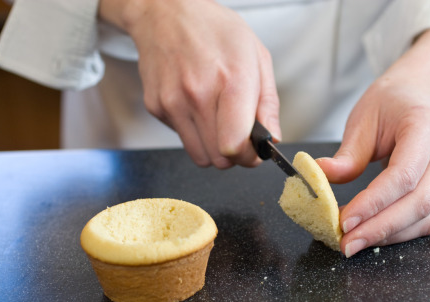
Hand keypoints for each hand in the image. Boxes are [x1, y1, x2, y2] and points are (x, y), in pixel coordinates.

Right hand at [99, 0, 280, 167]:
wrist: (166, 12)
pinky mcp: (156, 107)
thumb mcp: (256, 56)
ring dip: (213, 148)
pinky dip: (193, 132)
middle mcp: (198, 94)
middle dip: (234, 155)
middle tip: (238, 135)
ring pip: (200, 157)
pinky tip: (196, 106)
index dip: (249, 157)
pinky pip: (183, 140)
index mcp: (231, 81)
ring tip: (218, 121)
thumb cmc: (215, 31)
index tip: (253, 151)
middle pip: (220, 159)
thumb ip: (268, 103)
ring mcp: (173, 102)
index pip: (236, 146)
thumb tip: (272, 138)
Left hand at [317, 29, 429, 256]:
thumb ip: (347, 154)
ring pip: (426, 217)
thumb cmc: (390, 102)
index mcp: (425, 128)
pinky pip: (425, 218)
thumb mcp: (363, 119)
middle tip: (347, 244)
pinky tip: (372, 234)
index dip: (373, 203)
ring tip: (354, 242)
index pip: (403, 175)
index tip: (345, 221)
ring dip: (389, 235)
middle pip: (419, 203)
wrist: (418, 94)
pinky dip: (398, 231)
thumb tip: (320, 177)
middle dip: (380, 228)